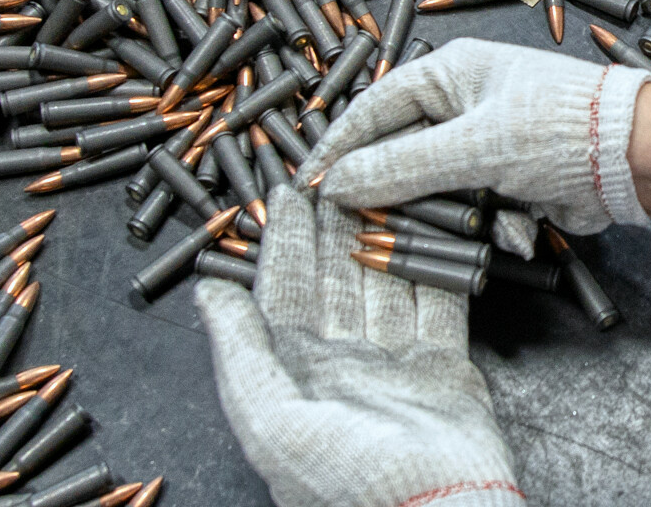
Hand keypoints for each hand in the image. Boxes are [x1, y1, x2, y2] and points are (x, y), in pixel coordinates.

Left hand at [194, 186, 524, 506]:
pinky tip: (427, 230)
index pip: (283, 295)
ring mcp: (394, 365)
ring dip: (379, 237)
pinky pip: (436, 304)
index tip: (284, 193)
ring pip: (383, 285)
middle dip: (330, 228)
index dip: (282, 244)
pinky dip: (433, 266)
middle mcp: (342, 367)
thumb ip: (239, 350)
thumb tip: (207, 293)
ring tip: (376, 187)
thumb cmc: (346, 480)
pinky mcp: (443, 367)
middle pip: (334, 282)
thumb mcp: (269, 418)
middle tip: (333, 174)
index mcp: (294, 379)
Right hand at [304, 38, 650, 234]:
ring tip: (476, 225)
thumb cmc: (558, 129)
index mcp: (451, 74)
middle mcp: (466, 102)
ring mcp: (490, 141)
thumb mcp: (471, 149)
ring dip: (457, 216)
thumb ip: (401, 169)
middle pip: (403, 153)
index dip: (339, 147)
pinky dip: (496, 224)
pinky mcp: (512, 178)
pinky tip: (521, 228)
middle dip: (400, 195)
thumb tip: (338, 186)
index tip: (309, 184)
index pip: (374, 108)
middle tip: (370, 227)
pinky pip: (479, 208)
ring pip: (440, 189)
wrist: (635, 157)